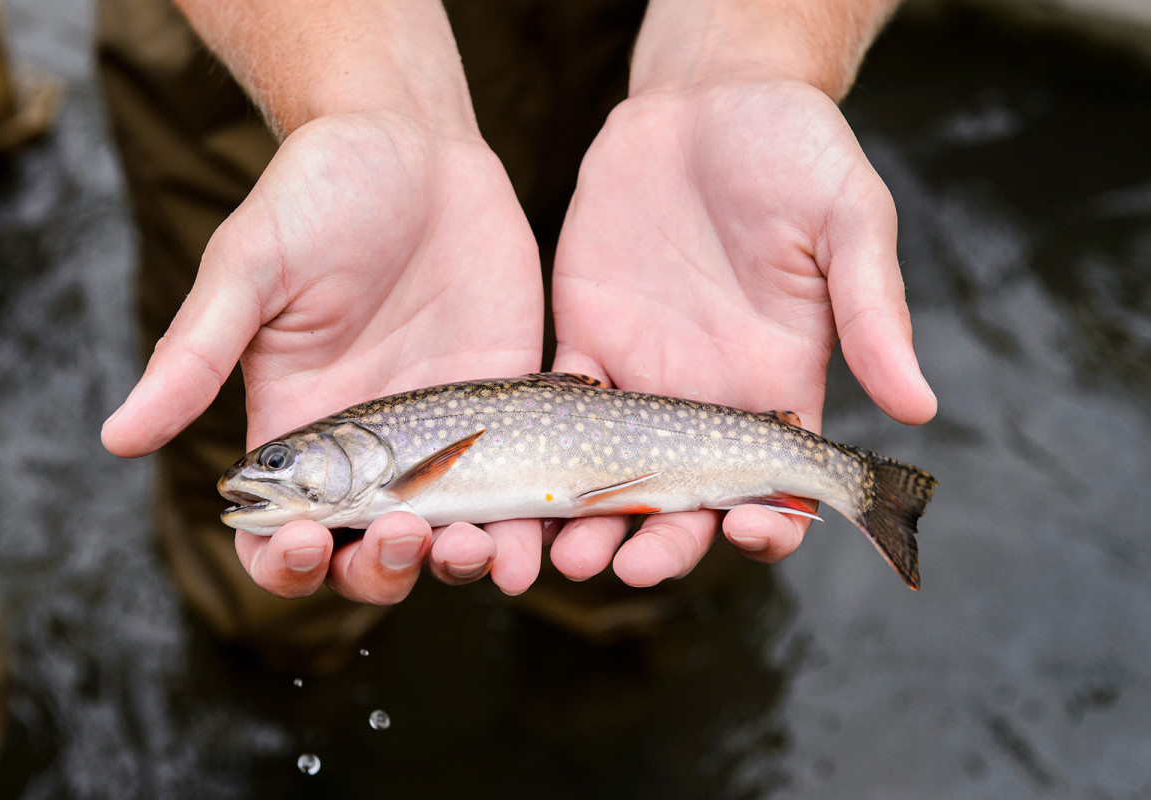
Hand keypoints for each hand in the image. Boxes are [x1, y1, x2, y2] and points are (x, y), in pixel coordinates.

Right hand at [102, 113, 545, 601]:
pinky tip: (543, 526)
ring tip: (483, 549)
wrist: (415, 145)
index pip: (280, 537)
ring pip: (451, 538)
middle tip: (408, 533)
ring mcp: (443, 435)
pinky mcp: (506, 406)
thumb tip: (115, 437)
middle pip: (370, 557)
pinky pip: (521, 485)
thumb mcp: (250, 267)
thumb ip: (195, 353)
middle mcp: (371, 451)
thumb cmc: (316, 195)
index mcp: (298, 430)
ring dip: (464, 564)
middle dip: (385, 571)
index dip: (288, 563)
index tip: (312, 540)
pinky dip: (532, 522)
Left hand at [548, 77, 936, 585]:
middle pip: (682, 502)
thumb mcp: (851, 221)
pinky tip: (518, 480)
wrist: (710, 100)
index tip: (745, 534)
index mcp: (778, 386)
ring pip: (609, 476)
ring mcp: (639, 376)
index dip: (766, 525)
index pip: (774, 486)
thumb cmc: (795, 152)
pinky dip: (538, 451)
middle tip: (627, 567)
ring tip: (560, 553)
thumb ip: (875, 311)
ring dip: (587, 522)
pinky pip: (556, 408)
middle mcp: (705, 399)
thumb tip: (920, 408)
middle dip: (659, 545)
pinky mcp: (582, 340)